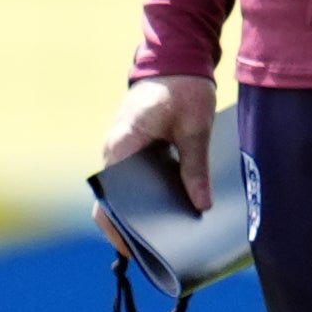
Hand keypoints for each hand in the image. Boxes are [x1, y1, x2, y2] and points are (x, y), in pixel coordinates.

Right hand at [98, 75, 218, 244]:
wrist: (176, 60)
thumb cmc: (182, 89)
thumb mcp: (195, 128)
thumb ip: (195, 166)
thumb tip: (200, 205)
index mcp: (122, 146)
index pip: (110, 197)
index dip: (118, 226)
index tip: (134, 248)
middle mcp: (115, 152)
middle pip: (117, 201)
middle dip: (134, 226)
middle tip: (161, 250)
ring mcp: (124, 152)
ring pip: (129, 192)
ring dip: (145, 211)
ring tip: (172, 236)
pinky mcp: (136, 151)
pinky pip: (139, 180)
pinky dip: (153, 196)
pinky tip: (178, 209)